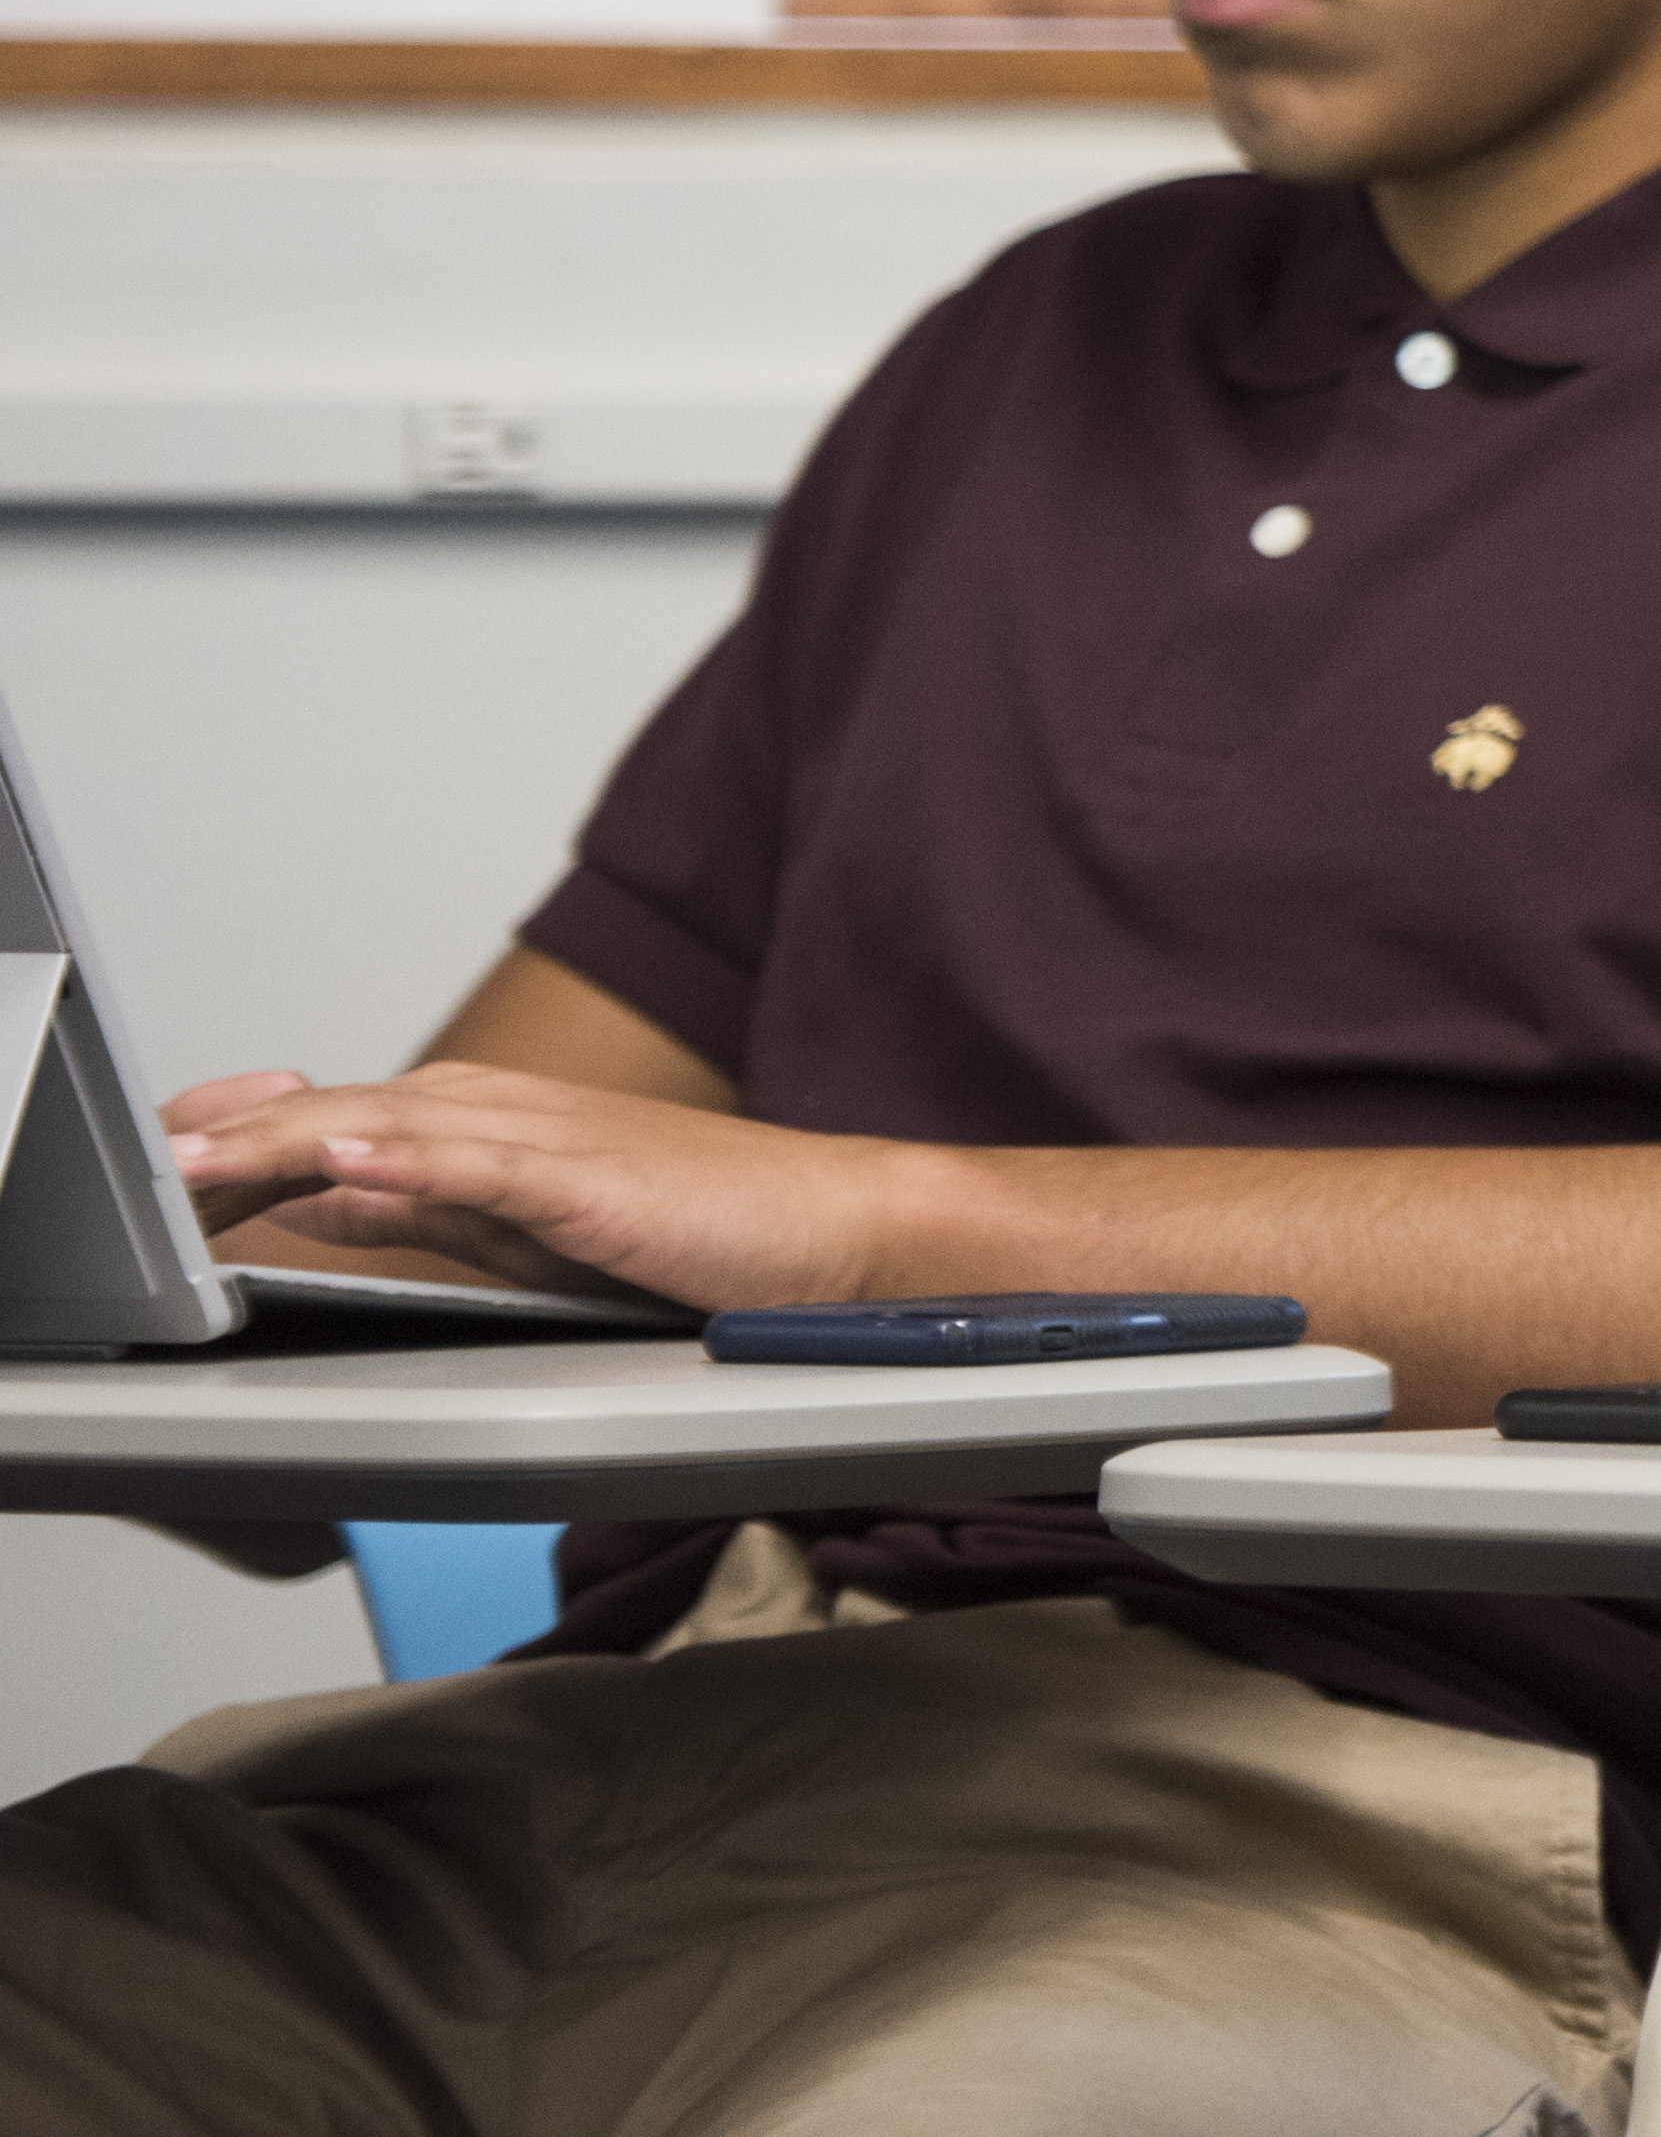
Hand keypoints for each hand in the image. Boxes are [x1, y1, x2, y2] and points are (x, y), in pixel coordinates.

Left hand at [156, 1061, 916, 1314]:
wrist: (832, 1228)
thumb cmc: (700, 1232)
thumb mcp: (527, 1225)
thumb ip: (421, 1203)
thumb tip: (312, 1195)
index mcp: (485, 1122)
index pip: (334, 1123)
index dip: (240, 1144)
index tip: (163, 1167)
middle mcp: (505, 1111)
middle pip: (342, 1113)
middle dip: (234, 1138)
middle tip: (146, 1160)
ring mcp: (550, 1137)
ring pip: (391, 1126)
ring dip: (285, 1140)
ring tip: (196, 1159)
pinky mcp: (594, 1175)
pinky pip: (483, 1163)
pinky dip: (408, 1156)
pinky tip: (344, 1160)